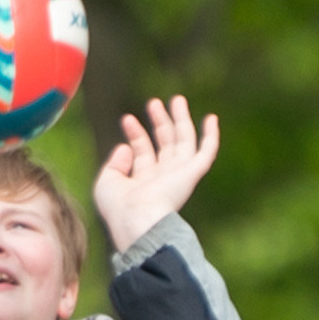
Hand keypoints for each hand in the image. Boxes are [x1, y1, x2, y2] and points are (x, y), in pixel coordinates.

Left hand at [92, 95, 218, 250]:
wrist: (136, 219)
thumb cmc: (119, 208)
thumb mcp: (107, 182)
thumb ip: (114, 164)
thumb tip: (125, 147)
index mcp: (144, 183)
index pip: (143, 152)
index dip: (136, 134)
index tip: (127, 119)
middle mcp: (163, 179)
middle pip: (165, 145)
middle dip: (160, 123)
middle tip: (154, 102)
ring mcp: (178, 176)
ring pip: (184, 143)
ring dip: (181, 121)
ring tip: (177, 99)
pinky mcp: (191, 175)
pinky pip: (206, 153)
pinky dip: (211, 136)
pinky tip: (211, 118)